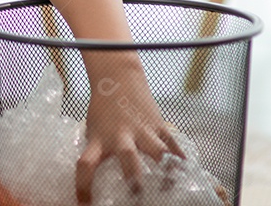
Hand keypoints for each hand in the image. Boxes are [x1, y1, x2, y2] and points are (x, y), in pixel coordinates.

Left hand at [75, 57, 182, 202]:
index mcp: (99, 139)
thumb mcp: (93, 131)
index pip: (85, 164)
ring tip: (171, 186)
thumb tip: (99, 185)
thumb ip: (98, 153)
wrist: (117, 78)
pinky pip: (174, 145)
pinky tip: (187, 174)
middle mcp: (121, 136)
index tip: (84, 205)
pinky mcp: (159, 125)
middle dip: (135, 178)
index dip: (83, 187)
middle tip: (138, 194)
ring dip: (166, 170)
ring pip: (158, 151)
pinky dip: (181, 161)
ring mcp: (143, 130)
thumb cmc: (103, 110)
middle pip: (128, 157)